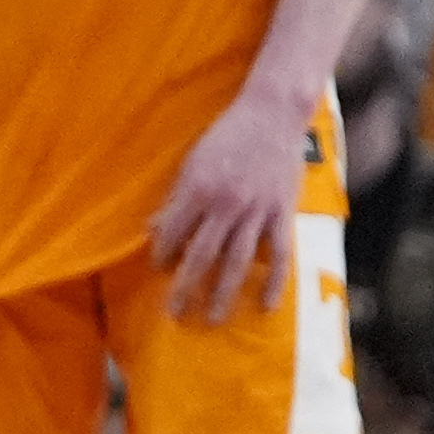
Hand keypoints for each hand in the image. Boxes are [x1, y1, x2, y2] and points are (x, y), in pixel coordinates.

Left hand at [149, 79, 315, 324]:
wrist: (273, 114)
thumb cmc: (228, 135)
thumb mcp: (193, 161)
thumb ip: (176, 197)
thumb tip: (151, 228)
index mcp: (199, 188)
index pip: (174, 232)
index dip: (163, 253)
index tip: (157, 269)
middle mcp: (226, 204)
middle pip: (202, 255)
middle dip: (186, 287)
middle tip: (175, 313)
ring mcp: (257, 211)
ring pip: (237, 262)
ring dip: (223, 294)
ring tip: (213, 320)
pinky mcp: (282, 213)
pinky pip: (279, 255)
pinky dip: (273, 283)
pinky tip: (266, 306)